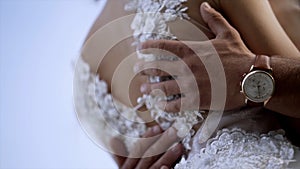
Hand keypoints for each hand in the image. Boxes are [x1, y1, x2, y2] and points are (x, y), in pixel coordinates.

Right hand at [110, 125, 182, 168]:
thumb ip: (119, 158)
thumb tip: (113, 139)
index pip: (137, 151)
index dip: (147, 139)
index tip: (157, 127)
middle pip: (147, 157)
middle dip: (161, 143)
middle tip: (174, 131)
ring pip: (153, 168)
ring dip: (167, 157)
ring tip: (179, 147)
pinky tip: (167, 168)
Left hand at [135, 2, 255, 111]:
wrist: (252, 77)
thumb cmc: (239, 56)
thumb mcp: (227, 33)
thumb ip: (214, 19)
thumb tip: (205, 5)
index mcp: (192, 50)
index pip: (164, 46)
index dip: (149, 46)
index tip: (139, 47)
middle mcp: (187, 67)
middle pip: (158, 67)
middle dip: (144, 68)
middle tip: (136, 70)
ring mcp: (190, 84)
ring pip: (163, 87)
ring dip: (151, 88)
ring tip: (144, 88)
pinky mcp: (196, 100)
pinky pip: (175, 104)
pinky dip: (166, 105)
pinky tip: (161, 105)